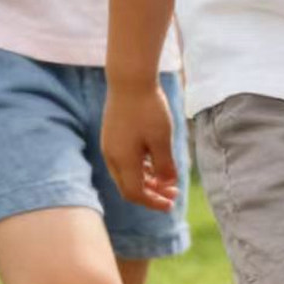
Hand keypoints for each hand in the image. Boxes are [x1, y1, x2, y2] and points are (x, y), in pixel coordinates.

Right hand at [101, 78, 179, 211]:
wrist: (129, 78)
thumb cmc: (148, 109)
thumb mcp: (163, 140)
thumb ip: (165, 167)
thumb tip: (168, 185)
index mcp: (123, 161)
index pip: (136, 194)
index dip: (154, 203)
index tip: (172, 204)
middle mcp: (112, 156)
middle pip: (129, 188)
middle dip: (152, 195)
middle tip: (173, 194)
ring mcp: (109, 146)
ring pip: (127, 176)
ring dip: (147, 182)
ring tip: (168, 181)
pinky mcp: (111, 136)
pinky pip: (124, 162)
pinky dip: (140, 169)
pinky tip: (156, 165)